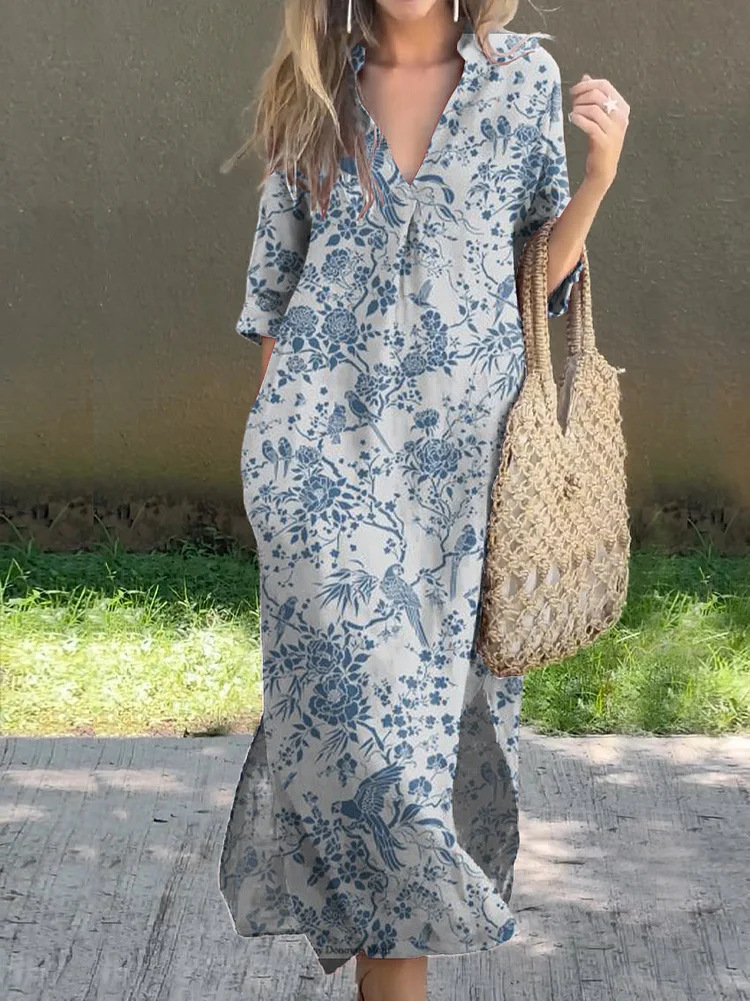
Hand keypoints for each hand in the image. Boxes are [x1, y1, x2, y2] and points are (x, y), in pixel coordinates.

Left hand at [568, 74, 629, 193]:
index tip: (573, 91)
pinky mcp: (604, 142)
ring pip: (592, 108)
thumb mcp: (599, 117)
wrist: (603, 169)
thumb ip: (594, 97)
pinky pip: (589, 125)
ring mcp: (614, 130)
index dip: (586, 84)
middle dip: (580, 96)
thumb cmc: (600, 140)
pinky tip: (572, 120)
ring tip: (573, 114)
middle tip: (572, 104)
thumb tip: (586, 77)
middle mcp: (620, 117)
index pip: (604, 85)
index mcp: (622, 107)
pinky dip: (577, 119)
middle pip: (597, 94)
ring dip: (578, 108)